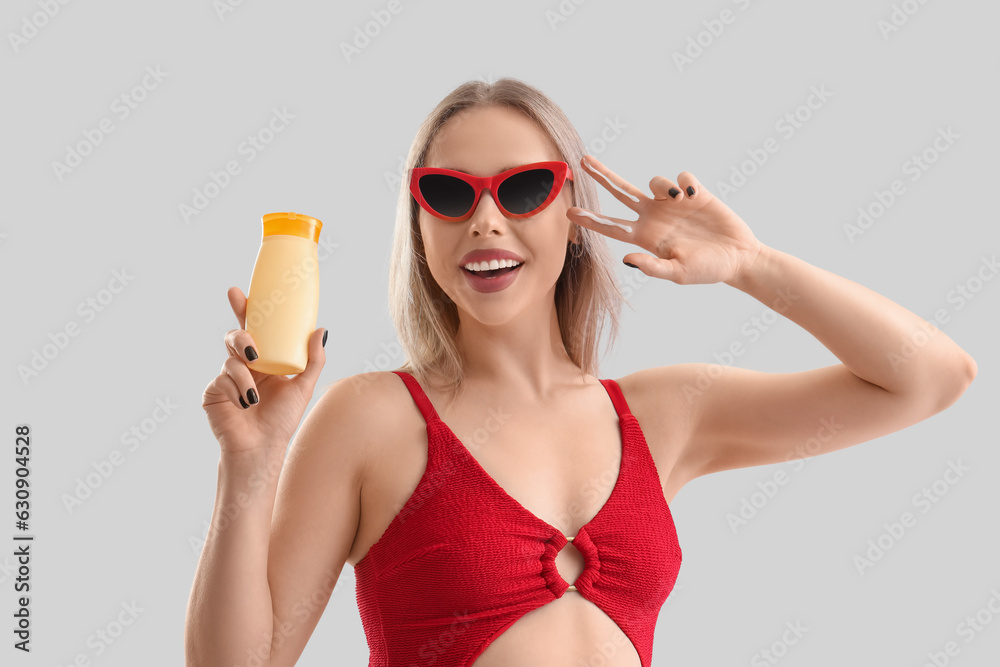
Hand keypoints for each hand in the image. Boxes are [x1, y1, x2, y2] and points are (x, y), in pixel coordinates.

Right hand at [201, 286, 326, 455]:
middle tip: (252, 348)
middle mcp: (243, 364)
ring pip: (230, 359)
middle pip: (235, 336)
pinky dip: (238, 391)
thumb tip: (321, 329)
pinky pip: (223, 380)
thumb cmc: (282, 420)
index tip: (238, 293)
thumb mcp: (302, 387)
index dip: (244, 309)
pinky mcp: (213, 391)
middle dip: (240, 335)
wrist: (262, 448)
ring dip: (245, 376)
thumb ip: (313, 360)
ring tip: (255, 396)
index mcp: (263, 359)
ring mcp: (226, 377)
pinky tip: (245, 406)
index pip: (253, 328)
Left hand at [566, 155, 763, 285]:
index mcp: (645, 237)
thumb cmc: (707, 270)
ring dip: (663, 185)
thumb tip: (627, 258)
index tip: (568, 213)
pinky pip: (681, 176)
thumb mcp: (678, 273)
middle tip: (583, 161)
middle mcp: (654, 217)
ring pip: (654, 181)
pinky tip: (695, 197)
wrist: (737, 257)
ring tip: (681, 199)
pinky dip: (686, 183)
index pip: (611, 226)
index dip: (590, 220)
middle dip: (602, 176)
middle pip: (620, 192)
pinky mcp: (693, 193)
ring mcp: (672, 204)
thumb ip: (653, 266)